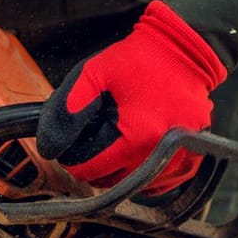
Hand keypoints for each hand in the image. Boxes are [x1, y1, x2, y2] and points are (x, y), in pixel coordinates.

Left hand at [35, 1, 228, 195]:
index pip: (86, 170)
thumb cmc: (138, 61)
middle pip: (107, 182)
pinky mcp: (188, 165)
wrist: (186, 53)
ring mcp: (177, 164)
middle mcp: (157, 157)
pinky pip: (153, 185)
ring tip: (119, 133)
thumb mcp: (92, 74)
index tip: (75, 138)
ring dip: (117, 166)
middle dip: (94, 161)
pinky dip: (140, 170)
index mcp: (133, 138)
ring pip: (129, 185)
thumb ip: (66, 111)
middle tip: (97, 132)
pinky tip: (138, 145)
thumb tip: (49, 149)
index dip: (72, 155)